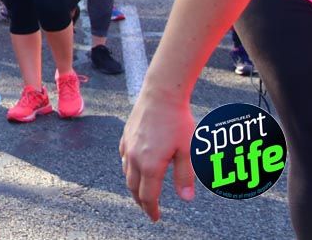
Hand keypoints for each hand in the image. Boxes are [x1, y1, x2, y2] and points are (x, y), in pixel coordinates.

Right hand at [119, 87, 196, 220]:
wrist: (161, 94)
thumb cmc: (177, 121)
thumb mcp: (188, 150)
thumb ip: (185, 176)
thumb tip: (186, 198)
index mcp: (150, 165)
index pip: (148, 196)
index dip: (152, 210)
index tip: (156, 218)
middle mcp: (135, 158)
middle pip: (133, 188)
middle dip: (141, 202)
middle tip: (149, 210)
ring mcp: (128, 146)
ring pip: (127, 174)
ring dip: (134, 187)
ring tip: (141, 193)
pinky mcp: (125, 136)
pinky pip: (124, 158)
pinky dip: (128, 169)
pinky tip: (134, 167)